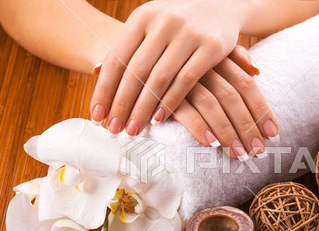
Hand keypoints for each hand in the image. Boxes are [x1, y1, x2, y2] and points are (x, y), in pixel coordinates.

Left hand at [90, 0, 255, 134]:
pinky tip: (160, 118)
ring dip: (143, 108)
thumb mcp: (153, 24)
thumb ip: (133, 48)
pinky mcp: (212, 46)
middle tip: (113, 129)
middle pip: (135, 72)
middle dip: (121, 105)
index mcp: (142, 18)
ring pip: (159, 79)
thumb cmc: (180, 21)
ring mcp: (189, 34)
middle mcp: (163, 23)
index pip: (116, 59)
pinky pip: (186, 80)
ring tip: (133, 129)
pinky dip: (171, 101)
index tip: (96, 115)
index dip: (104, 90)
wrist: (222, 3)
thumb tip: (102, 81)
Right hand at [173, 46, 278, 159]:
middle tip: (258, 152)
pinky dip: (199, 127)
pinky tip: (211, 144)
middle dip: (248, 127)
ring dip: (228, 133)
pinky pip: (184, 110)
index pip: (247, 85)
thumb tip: (257, 71)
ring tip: (239, 155)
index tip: (273, 134)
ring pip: (212, 105)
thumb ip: (232, 58)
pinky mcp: (163, 92)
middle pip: (233, 98)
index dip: (262, 110)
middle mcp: (203, 65)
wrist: (136, 50)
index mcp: (217, 57)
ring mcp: (182, 77)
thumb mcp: (206, 53)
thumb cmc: (179, 57)